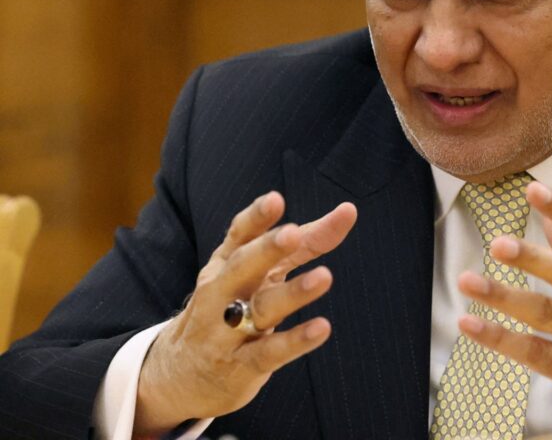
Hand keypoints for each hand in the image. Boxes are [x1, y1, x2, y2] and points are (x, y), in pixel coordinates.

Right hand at [135, 191, 356, 433]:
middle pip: (244, 266)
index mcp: (226, 263)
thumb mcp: (259, 273)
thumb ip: (303, 244)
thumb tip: (347, 212)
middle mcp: (222, 292)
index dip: (256, 217)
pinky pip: (270, 352)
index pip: (239, 235)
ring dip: (292, 293)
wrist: (182, 375)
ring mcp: (228, 330)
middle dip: (267, 249)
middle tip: (293, 232)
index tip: (275, 199)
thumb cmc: (232, 307)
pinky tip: (322, 328)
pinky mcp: (241, 366)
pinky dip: (296, 341)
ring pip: (261, 308)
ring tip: (325, 277)